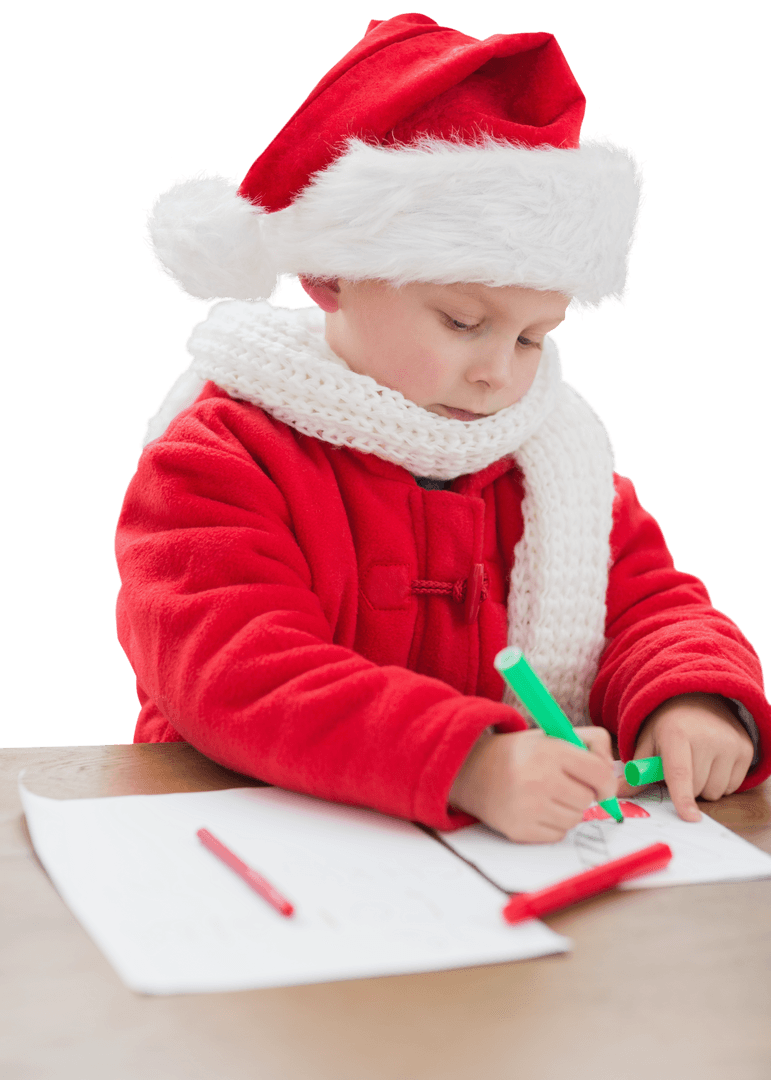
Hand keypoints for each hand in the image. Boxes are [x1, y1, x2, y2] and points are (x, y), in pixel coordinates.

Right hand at [449, 727, 616, 842]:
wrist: (473, 771)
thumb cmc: (522, 754)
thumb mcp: (553, 734)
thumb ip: (591, 742)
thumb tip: (613, 772)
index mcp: (549, 751)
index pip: (600, 773)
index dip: (606, 781)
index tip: (602, 784)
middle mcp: (538, 779)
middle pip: (588, 799)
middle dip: (582, 793)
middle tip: (564, 784)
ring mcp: (528, 807)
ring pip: (575, 819)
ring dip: (568, 809)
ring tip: (547, 795)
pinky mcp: (520, 830)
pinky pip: (558, 834)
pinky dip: (553, 824)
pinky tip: (536, 809)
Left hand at [620, 693, 753, 821]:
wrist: (698, 698)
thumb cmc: (668, 725)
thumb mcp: (648, 741)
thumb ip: (635, 771)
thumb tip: (617, 793)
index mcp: (676, 733)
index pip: (680, 773)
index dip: (683, 797)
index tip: (690, 818)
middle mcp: (707, 736)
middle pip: (697, 789)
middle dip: (687, 787)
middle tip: (681, 766)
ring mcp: (730, 743)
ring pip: (716, 791)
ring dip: (704, 786)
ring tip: (697, 762)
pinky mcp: (746, 749)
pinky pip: (733, 786)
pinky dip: (721, 781)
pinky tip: (713, 761)